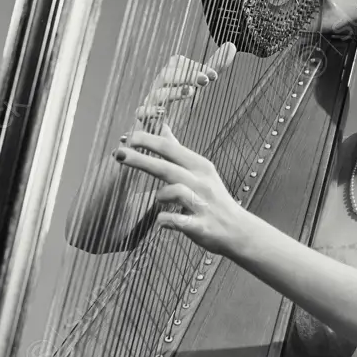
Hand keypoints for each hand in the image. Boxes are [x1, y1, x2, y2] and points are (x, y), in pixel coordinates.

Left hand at [113, 122, 245, 255]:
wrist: (238, 230)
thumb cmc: (214, 198)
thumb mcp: (200, 169)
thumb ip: (177, 150)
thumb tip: (162, 127)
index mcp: (199, 166)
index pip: (170, 148)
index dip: (149, 141)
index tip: (129, 136)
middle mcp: (201, 182)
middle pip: (168, 167)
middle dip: (141, 160)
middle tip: (119, 154)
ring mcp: (202, 205)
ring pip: (175, 191)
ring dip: (161, 195)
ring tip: (159, 200)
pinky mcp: (201, 226)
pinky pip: (178, 221)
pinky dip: (167, 220)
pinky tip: (162, 221)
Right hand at [135, 42, 235, 123]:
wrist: (159, 129)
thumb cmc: (179, 102)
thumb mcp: (199, 84)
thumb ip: (214, 66)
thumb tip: (232, 45)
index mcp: (171, 75)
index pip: (178, 63)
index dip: (195, 66)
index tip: (214, 75)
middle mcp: (159, 86)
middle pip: (168, 75)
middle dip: (186, 76)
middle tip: (206, 80)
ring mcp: (151, 101)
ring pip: (158, 93)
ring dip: (174, 92)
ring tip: (190, 93)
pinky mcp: (144, 119)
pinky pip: (141, 112)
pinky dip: (150, 111)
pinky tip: (162, 112)